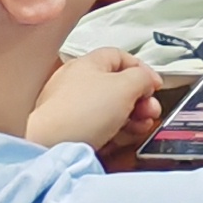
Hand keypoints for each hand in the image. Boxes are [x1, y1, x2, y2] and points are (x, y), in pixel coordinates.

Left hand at [29, 47, 163, 156]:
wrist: (47, 145)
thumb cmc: (85, 111)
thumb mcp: (126, 86)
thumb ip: (143, 77)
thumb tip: (147, 81)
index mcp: (88, 63)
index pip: (122, 57)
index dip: (143, 70)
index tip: (155, 86)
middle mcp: (76, 81)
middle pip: (118, 85)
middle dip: (140, 99)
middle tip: (151, 112)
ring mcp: (69, 106)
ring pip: (109, 108)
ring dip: (131, 117)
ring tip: (141, 128)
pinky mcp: (66, 130)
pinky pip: (96, 126)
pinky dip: (113, 130)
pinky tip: (122, 139)